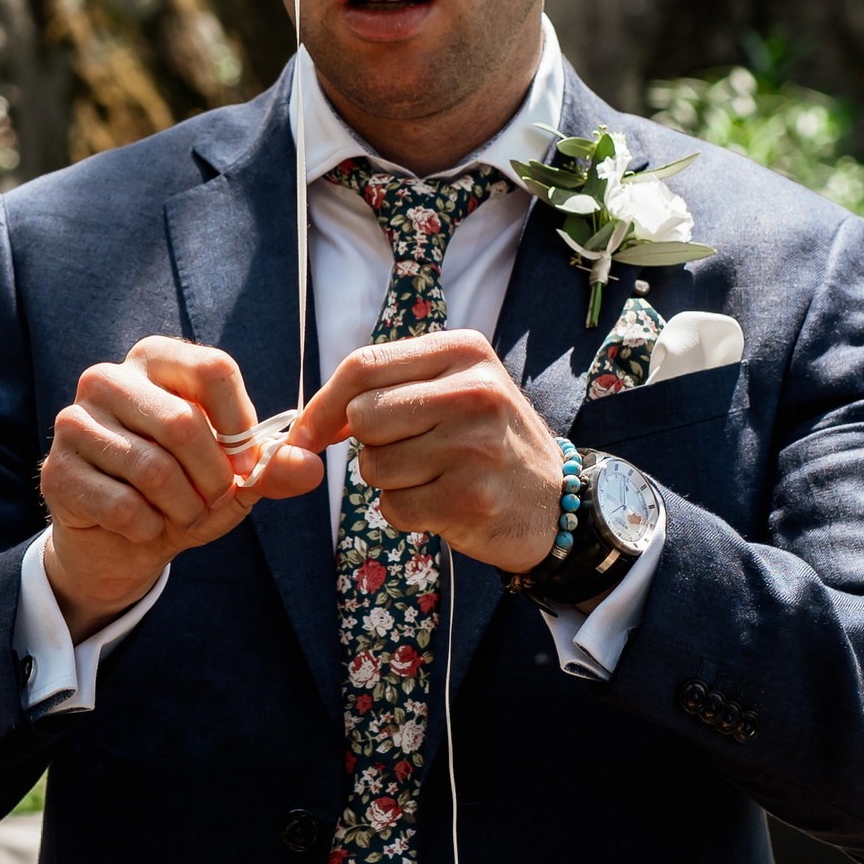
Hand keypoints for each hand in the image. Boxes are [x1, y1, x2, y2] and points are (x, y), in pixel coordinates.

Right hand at [40, 336, 324, 637]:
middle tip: (215, 500)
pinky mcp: (56, 470)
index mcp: (156, 359)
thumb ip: (272, 468)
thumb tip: (312, 467)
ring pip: (152, 469)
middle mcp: (107, 378)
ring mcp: (74, 422)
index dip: (241, 424)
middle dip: (214, 478)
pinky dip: (148, 528)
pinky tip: (143, 525)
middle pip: (184, 423)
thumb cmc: (182, 489)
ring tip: (182, 514)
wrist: (121, 540)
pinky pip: (122, 505)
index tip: (245, 461)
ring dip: (183, 508)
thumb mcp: (234, 477)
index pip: (213, 369)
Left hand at [294, 331, 564, 576]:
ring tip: (436, 477)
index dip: (322, 405)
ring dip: (390, 482)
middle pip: (363, 417)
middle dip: (369, 445)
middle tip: (410, 454)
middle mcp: (473, 390)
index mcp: (464, 351)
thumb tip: (305, 425)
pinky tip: (444, 504)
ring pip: (374, 466)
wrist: (557, 503)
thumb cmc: (489, 443)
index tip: (305, 436)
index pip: (363, 365)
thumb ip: (390, 389)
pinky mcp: (470, 497)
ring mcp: (475, 444)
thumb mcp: (456, 389)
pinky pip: (394, 507)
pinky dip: (405, 513)